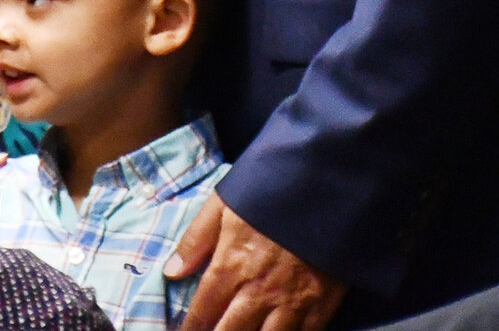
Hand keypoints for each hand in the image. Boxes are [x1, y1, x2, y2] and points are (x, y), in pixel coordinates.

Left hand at [167, 194, 345, 330]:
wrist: (327, 183)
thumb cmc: (272, 188)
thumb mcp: (225, 202)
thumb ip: (196, 239)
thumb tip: (170, 272)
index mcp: (231, 265)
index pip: (202, 313)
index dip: (191, 330)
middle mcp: (258, 292)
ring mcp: (291, 302)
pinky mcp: (321, 305)